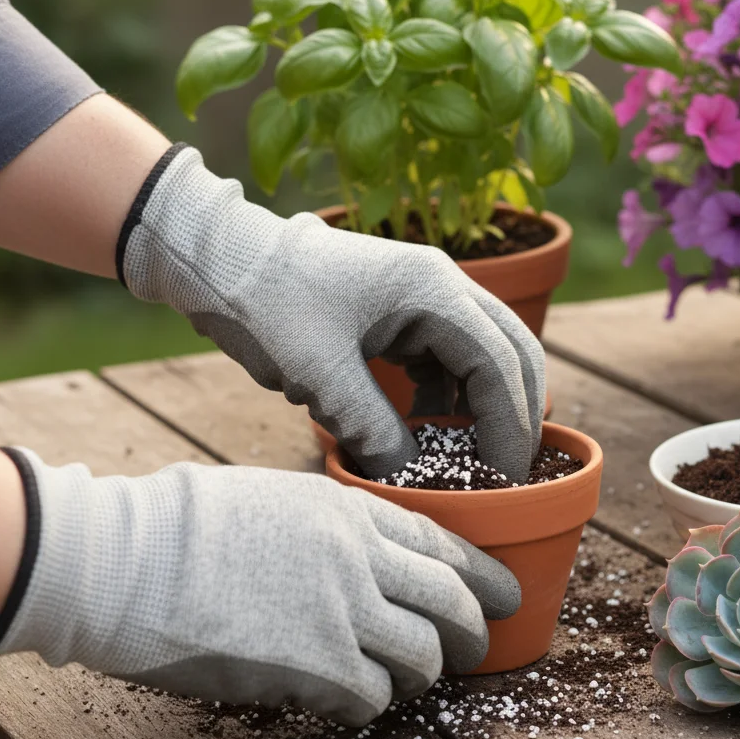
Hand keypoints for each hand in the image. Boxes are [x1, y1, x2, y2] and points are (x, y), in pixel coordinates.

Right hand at [0, 449, 521, 726]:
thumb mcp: (275, 497)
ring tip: (400, 682)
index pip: (443, 545)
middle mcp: (359, 559)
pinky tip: (346, 699)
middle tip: (473, 650)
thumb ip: (332, 526)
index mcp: (349, 512)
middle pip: (449, 604)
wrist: (125, 561)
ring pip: (420, 658)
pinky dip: (368, 703)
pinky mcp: (315, 667)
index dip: (481, 574)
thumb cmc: (181, 525)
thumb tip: (362, 555)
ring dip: (417, 675)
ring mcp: (341, 613)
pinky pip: (371, 697)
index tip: (503, 593)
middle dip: (472, 633)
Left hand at [119, 146, 544, 481]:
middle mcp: (443, 284)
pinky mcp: (403, 311)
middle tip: (510, 472)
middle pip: (513, 351)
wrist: (222, 261)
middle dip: (517, 413)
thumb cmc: (267, 305)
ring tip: (471, 459)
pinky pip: (449, 357)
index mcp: (433, 289)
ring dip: (486, 405)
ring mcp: (425, 294)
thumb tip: (410, 477)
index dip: (509, 424)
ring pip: (485, 354)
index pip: (499, 362)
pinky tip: (428, 431)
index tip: (505, 476)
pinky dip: (451, 396)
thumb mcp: (319, 375)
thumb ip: (371, 428)